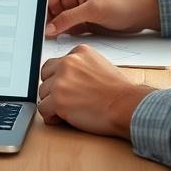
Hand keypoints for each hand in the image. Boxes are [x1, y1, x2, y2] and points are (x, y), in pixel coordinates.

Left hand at [38, 45, 153, 138]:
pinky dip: (52, 117)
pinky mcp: (58, 100)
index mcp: (79, 52)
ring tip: (71, 110)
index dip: (60, 79)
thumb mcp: (100, 66)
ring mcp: (61, 81)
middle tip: (68, 100)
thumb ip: (81, 67)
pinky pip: (43, 109)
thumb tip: (68, 77)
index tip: (68, 89)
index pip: (56, 64)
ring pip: (43, 94)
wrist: (127, 106)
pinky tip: (65, 118)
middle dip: (53, 90)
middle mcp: (67, 63)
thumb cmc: (120, 92)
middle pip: (46, 77)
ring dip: (53, 104)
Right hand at [44, 0, 159, 37]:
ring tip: (54, 41)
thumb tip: (49, 28)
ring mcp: (77, 11)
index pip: (48, 1)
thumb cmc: (122, 4)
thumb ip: (69, 19)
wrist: (142, 14)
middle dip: (49, 25)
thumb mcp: (93, 10)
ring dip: (57, 32)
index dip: (42, 14)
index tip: (37, 28)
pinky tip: (64, 42)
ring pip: (58, 24)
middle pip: (51, 13)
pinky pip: (68, 30)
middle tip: (44, 39)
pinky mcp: (83, 23)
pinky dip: (66, 37)